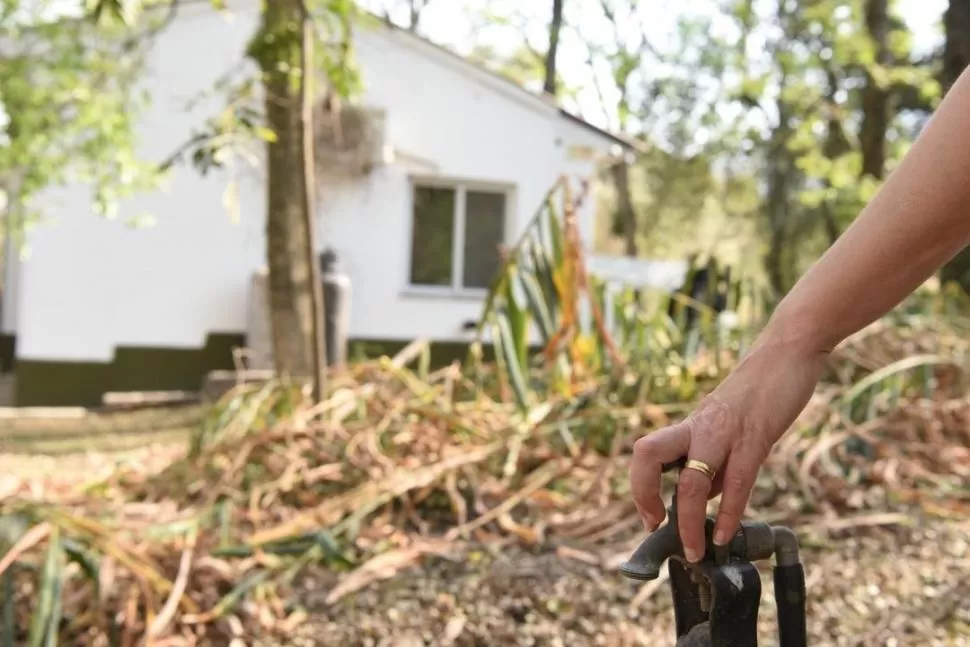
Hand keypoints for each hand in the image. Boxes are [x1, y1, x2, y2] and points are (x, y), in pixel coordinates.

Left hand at [629, 334, 826, 562]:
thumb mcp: (727, 425)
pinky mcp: (756, 438)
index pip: (647, 452)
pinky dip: (728, 514)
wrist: (788, 350)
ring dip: (688, 521)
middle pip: (649, 456)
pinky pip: (737, 482)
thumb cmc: (760, 391)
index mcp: (691, 425)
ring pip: (691, 479)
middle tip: (656, 527)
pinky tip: (723, 536)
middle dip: (644, 496)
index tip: (650, 517)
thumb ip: (715, 460)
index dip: (640, 486)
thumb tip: (707, 498)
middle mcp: (700, 427)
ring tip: (694, 551)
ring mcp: (725, 432)